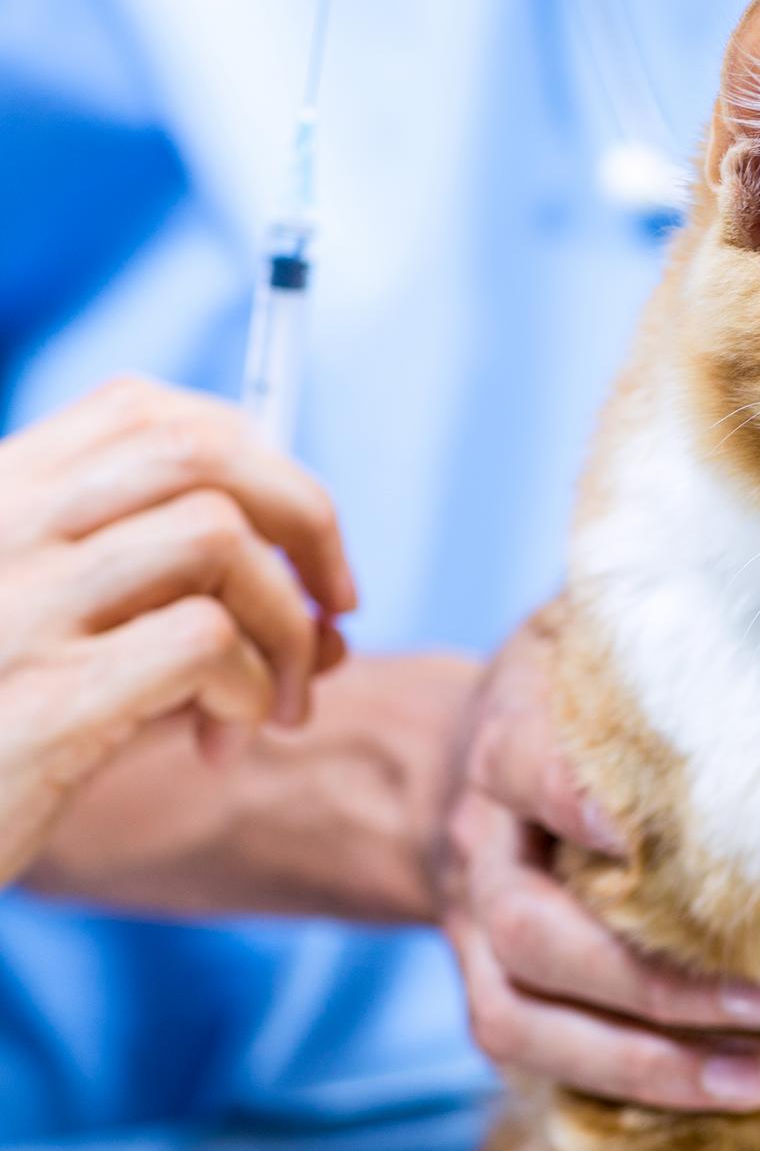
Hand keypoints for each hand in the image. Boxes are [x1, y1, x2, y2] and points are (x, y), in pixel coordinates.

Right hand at [0, 377, 355, 884]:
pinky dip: (251, 687)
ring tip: (277, 702)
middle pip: (203, 453)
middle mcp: (3, 528)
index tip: (297, 542)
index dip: (258, 462)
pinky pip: (206, 641)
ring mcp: (21, 608)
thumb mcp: (59, 640)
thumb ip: (170, 607)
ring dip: (286, 625)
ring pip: (219, 540)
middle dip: (307, 519)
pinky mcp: (49, 699)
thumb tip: (329, 621)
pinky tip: (225, 737)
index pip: (151, 413)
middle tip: (334, 605)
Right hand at [437, 620, 759, 1111]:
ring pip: (520, 1014)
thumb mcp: (598, 633)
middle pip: (531, 927)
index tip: (636, 833)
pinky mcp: (492, 986)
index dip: (569, 798)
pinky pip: (529, 1055)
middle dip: (649, 981)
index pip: (521, 761)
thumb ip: (660, 628)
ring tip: (758, 1080)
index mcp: (507, 735)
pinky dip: (618, 1087)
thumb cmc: (574, 693)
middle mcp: (481, 843)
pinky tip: (718, 1102)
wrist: (453, 762)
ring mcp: (475, 927)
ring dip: (640, 1060)